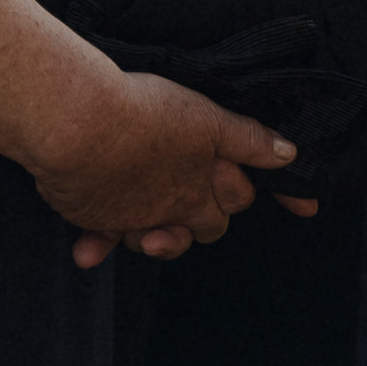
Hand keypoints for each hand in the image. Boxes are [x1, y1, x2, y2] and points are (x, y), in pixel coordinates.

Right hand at [23, 61, 293, 270]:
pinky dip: (96, 246)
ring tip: (143, 220)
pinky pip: (98, 238)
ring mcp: (129, 217)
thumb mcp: (205, 116)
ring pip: (148, 239)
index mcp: (199, 187)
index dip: (234, 189)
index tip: (226, 174)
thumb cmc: (144, 112)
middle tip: (185, 194)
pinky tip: (88, 254)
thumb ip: (247, 139)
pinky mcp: (91, 216)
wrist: (77, 124)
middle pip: (200, 230)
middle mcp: (168, 209)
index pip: (233, 201)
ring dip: (148, 236)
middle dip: (198, 220)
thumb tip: (289, 155)